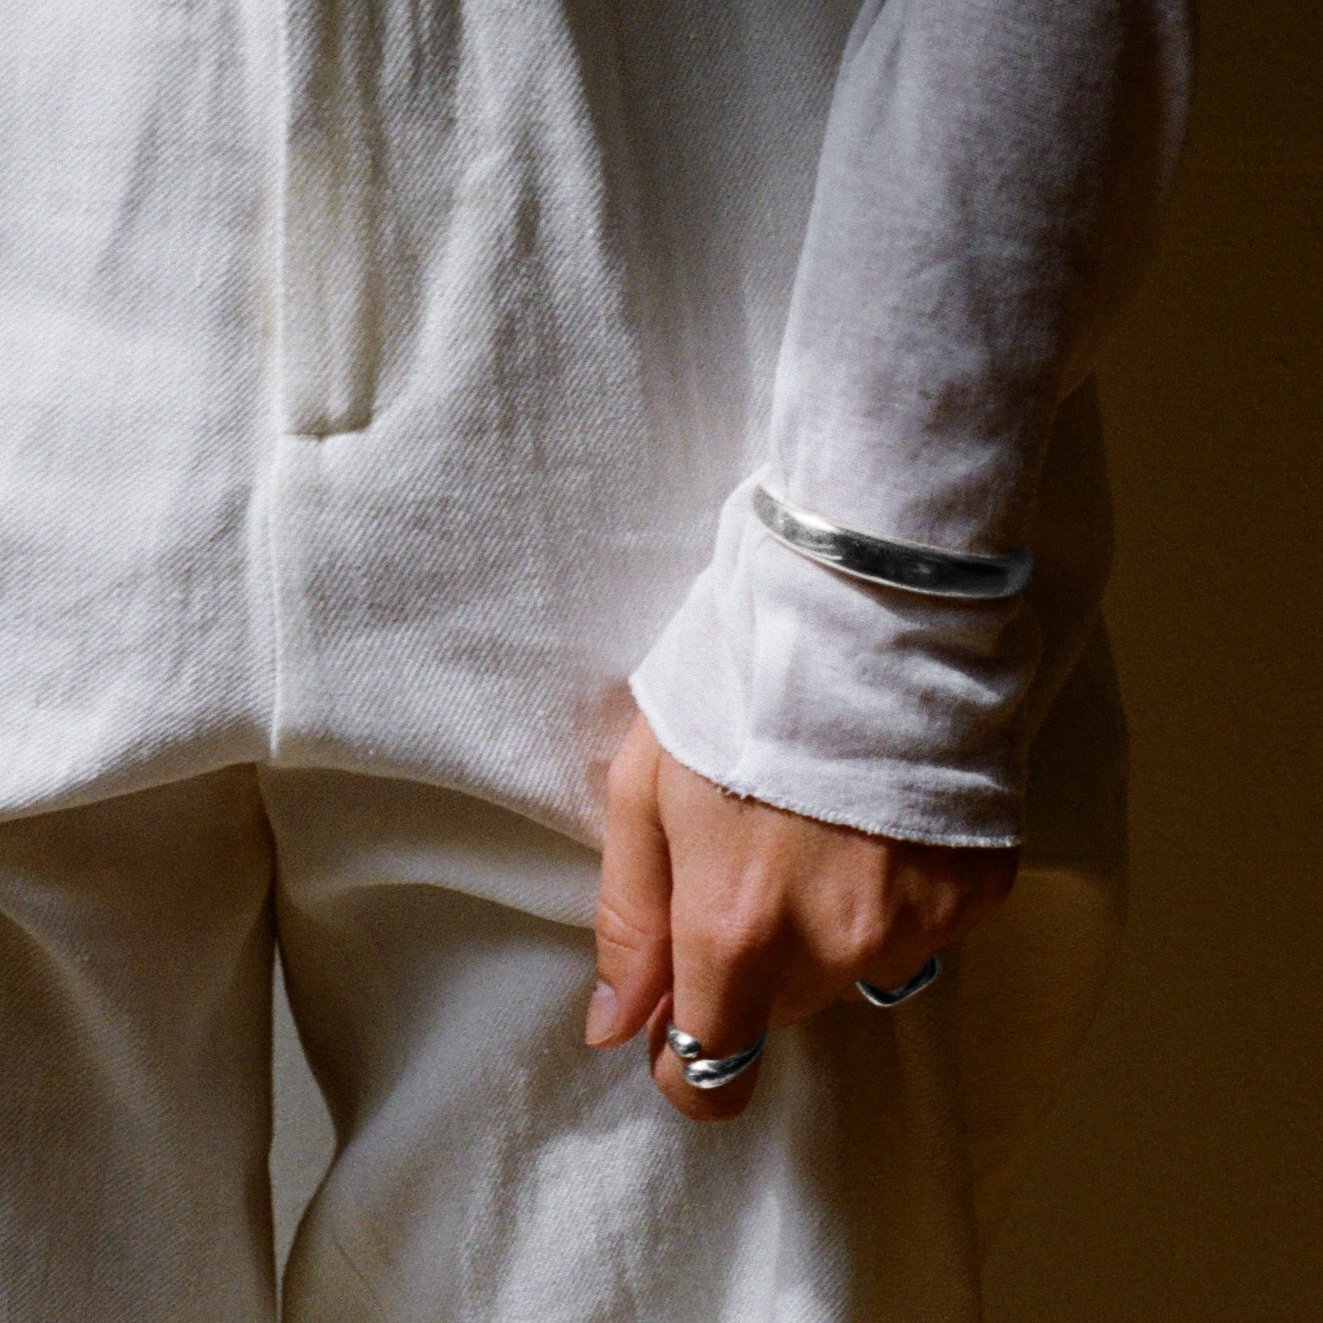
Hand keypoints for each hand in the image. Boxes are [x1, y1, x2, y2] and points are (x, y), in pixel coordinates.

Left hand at [584, 711, 1018, 1121]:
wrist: (867, 608)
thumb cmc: (736, 688)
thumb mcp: (644, 789)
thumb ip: (630, 921)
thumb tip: (613, 1028)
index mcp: (737, 929)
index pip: (711, 1072)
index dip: (686, 1059)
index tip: (682, 1016)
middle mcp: (834, 948)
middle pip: (782, 1011)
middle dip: (754, 963)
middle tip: (753, 859)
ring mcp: (917, 923)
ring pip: (854, 973)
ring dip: (830, 929)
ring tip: (824, 826)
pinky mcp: (977, 891)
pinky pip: (923, 930)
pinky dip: (896, 894)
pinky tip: (881, 819)